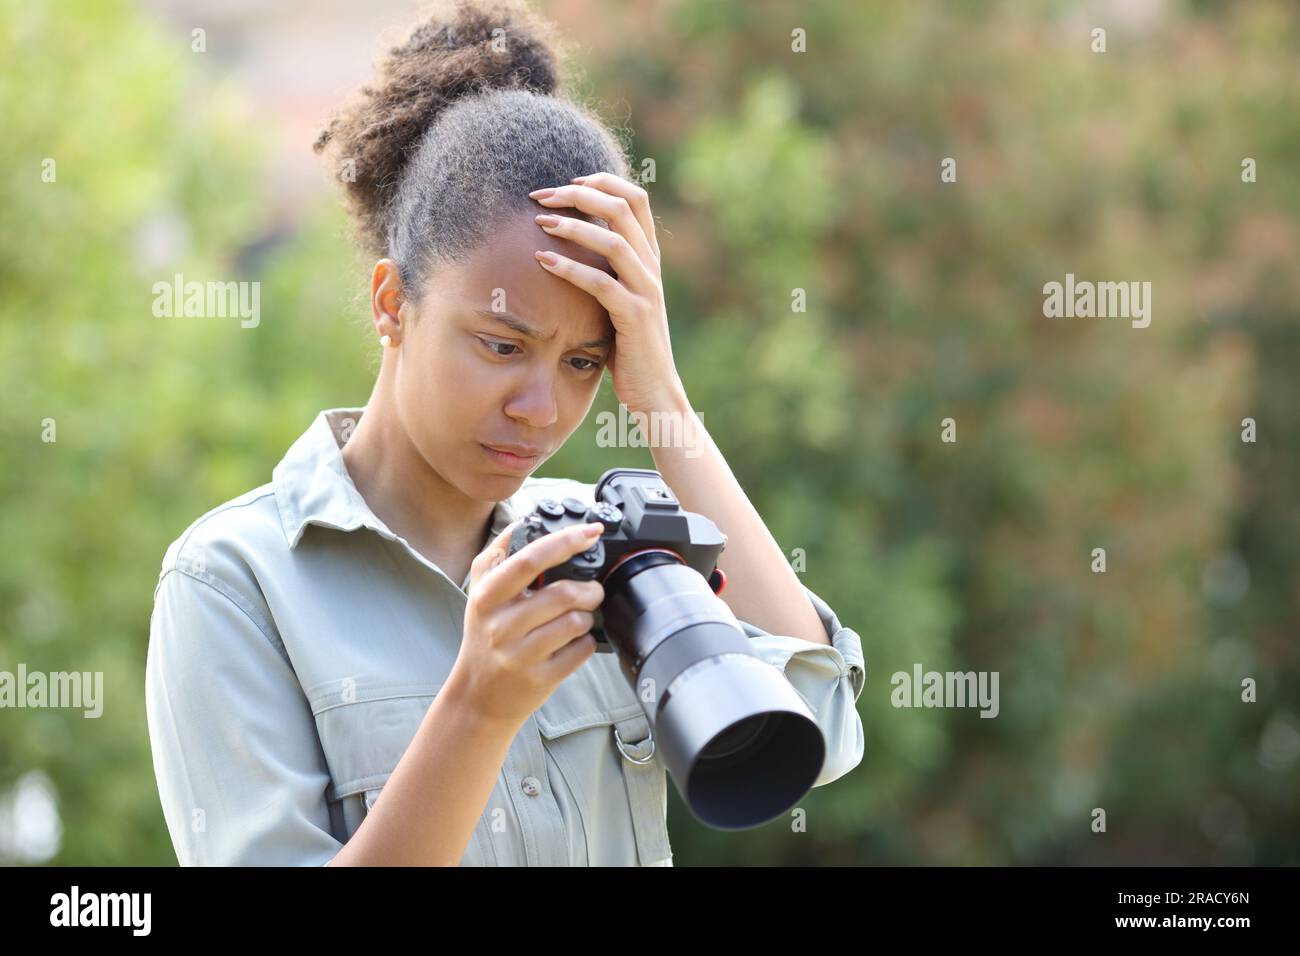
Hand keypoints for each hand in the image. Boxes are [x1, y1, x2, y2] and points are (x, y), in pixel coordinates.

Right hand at [451, 519, 606, 727]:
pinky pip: (581, 650)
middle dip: (589, 587)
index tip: (591, 532)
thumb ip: (498, 554)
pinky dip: (586, 641)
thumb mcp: (479, 592)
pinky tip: (574, 641)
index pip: (530, 560)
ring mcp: (521, 654)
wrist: (477, 696)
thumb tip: (525, 521)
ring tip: (579, 616)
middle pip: (563, 594)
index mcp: (488, 596)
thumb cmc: (484, 636)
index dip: (566, 542)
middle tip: (592, 588)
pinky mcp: (541, 678)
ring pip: (576, 621)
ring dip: (588, 615)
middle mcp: (502, 625)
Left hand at [529, 173, 687, 415]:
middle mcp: (651, 268)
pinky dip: (569, 268)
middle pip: (622, 208)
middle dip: (579, 194)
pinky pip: (601, 284)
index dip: (603, 181)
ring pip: (614, 241)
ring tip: (538, 221)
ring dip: (572, 226)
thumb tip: (570, 250)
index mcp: (649, 258)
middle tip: (541, 195)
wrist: (655, 392)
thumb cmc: (629, 349)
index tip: (568, 183)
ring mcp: (646, 291)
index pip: (635, 198)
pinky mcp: (634, 317)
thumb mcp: (620, 301)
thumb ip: (607, 272)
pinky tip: (542, 261)